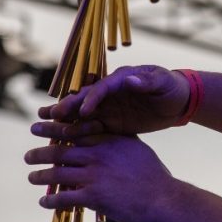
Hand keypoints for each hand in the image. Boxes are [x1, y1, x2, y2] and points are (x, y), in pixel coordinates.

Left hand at [24, 134, 174, 221]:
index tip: (41, 128)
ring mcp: (94, 175)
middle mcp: (99, 155)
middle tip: (29, 155)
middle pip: (61, 151)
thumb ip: (120, 141)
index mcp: (109, 140)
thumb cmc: (154, 175)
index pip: (75, 132)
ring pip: (57, 173)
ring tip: (32, 177)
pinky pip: (63, 197)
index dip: (54, 130)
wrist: (162, 199)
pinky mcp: (92, 196)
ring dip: (40, 176)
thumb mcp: (138, 148)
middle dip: (40, 153)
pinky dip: (50, 200)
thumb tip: (109, 138)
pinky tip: (44, 201)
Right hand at [34, 65, 189, 137]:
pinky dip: (77, 135)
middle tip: (49, 116)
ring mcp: (109, 108)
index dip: (91, 98)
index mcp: (120, 79)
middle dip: (68, 107)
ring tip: (41, 124)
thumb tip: (129, 79)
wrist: (179, 101)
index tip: (82, 110)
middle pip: (85, 100)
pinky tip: (61, 142)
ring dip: (64, 120)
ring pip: (83, 115)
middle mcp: (110, 93)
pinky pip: (93, 130)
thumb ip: (146, 81)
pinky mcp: (113, 123)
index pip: (101, 88)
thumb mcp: (162, 82)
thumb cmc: (171, 86)